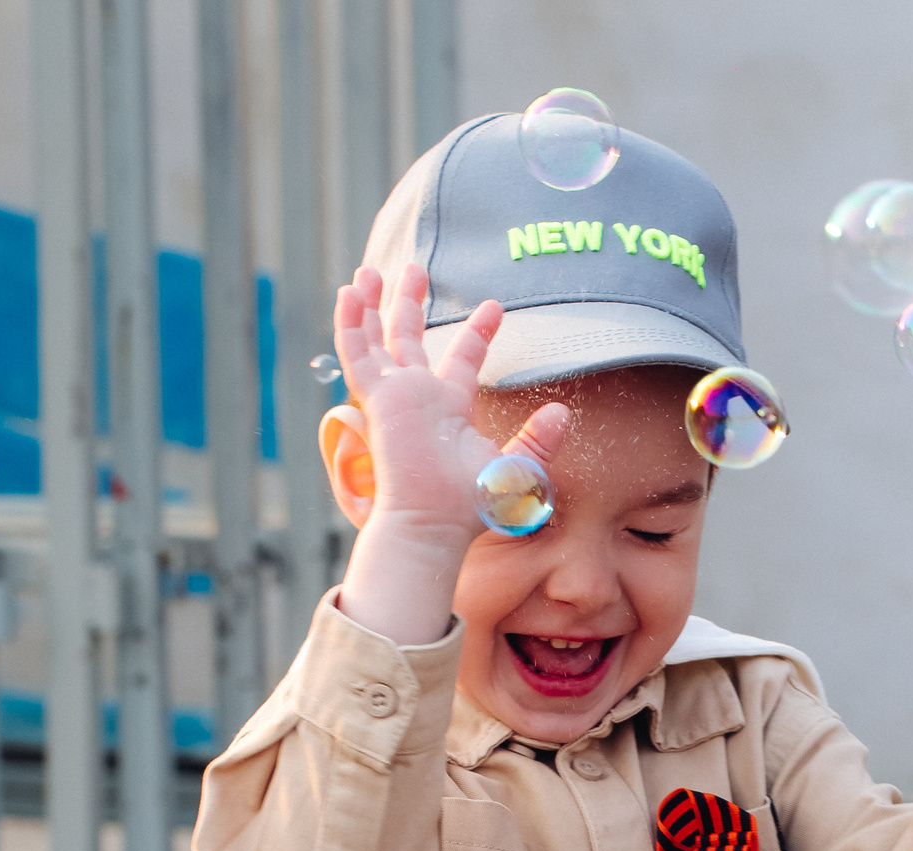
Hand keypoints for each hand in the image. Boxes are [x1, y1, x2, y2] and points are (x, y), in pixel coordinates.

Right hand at [330, 265, 565, 643]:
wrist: (435, 521)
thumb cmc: (470, 507)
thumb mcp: (514, 469)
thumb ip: (538, 442)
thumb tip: (561, 413)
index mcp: (450, 409)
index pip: (463, 359)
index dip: (478, 331)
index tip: (494, 305)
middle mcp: (419, 398)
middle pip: (409, 340)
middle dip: (410, 304)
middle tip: (417, 268)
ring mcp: (394, 396)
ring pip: (378, 339)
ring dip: (375, 304)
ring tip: (373, 267)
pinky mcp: (376, 398)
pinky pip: (358, 352)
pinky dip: (352, 322)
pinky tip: (351, 291)